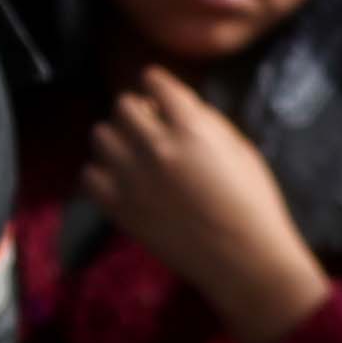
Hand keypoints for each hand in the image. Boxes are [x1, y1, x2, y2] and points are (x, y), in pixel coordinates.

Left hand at [79, 67, 330, 342]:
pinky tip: (121, 180)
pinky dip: (101, 173)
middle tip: (147, 125)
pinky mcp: (118, 207)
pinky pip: (89, 174)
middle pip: (122, 105)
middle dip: (136, 111)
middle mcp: (157, 146)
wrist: (243, 260)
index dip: (156, 84)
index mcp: (192, 128)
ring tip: (132, 152)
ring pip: (100, 134)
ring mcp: (132, 177)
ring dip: (115, 138)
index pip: (155, 82)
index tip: (156, 91)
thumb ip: (206, 121)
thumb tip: (177, 103)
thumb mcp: (240, 150)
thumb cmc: (252, 204)